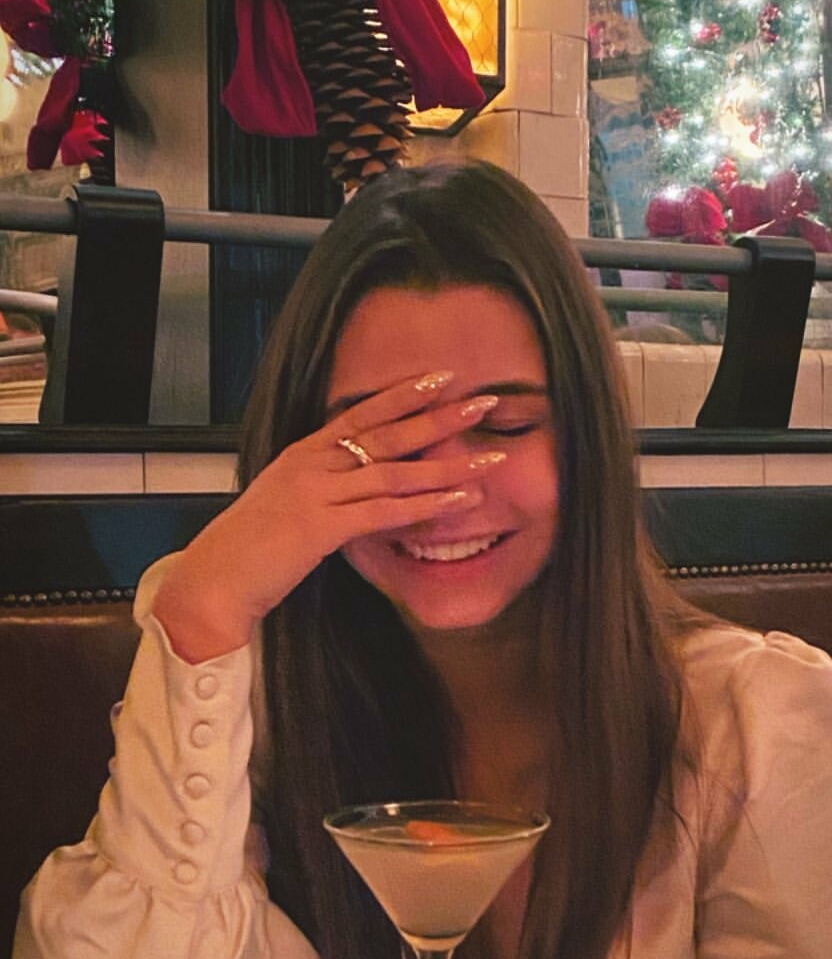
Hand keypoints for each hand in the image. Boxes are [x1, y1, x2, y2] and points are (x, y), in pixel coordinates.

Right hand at [152, 372, 501, 661]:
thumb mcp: (287, 505)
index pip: (360, 412)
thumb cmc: (250, 550)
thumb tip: (362, 491)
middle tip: (484, 400)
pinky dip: (426, 504)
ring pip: (393, 471)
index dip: (403, 394)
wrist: (214, 580)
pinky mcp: (319, 528)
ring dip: (446, 464)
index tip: (441, 378)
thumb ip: (324, 491)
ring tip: (490, 457)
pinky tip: (459, 500)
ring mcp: (315, 493)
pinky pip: (383, 511)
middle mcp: (311, 464)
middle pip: (386, 432)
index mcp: (303, 454)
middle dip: (439, 415)